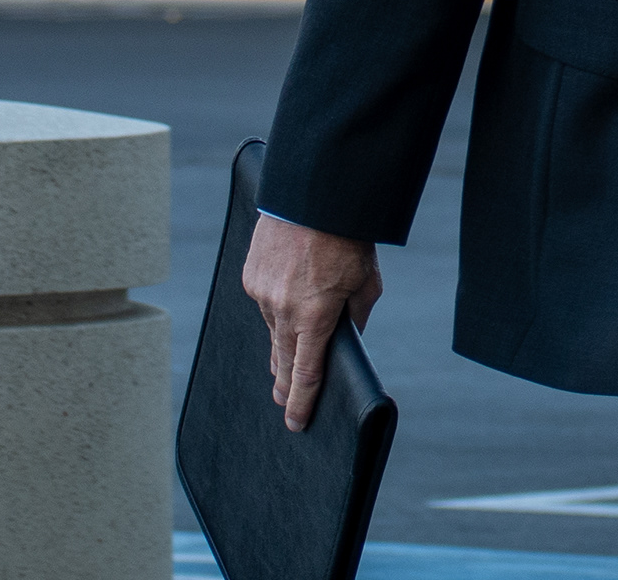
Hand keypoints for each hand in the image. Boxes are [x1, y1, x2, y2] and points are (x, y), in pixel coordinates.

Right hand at [242, 214, 382, 433]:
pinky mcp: (251, 275)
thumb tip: (347, 335)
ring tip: (288, 353)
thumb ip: (356, 315)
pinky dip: (274, 308)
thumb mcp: (367, 281)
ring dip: (282, 341)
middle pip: (282, 360)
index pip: (305, 374)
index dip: (299, 402)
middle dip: (283, 384)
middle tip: (282, 402)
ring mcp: (262, 293)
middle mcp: (282, 311)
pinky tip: (285, 301)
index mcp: (314, 318)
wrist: (314, 195)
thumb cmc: (348, 239)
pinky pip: (263, 302)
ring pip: (272, 329)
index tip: (294, 423)